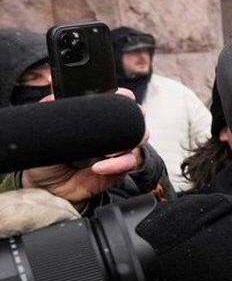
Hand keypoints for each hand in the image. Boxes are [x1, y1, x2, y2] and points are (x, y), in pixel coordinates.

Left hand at [21, 89, 145, 206]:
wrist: (44, 186)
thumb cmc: (44, 159)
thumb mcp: (44, 131)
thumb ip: (51, 110)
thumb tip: (56, 94)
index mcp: (94, 122)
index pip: (114, 106)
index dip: (123, 98)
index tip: (125, 95)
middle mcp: (108, 135)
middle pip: (134, 121)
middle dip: (137, 118)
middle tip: (135, 117)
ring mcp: (115, 152)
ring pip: (136, 142)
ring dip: (127, 145)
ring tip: (107, 153)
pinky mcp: (118, 170)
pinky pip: (129, 163)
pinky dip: (119, 164)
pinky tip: (100, 166)